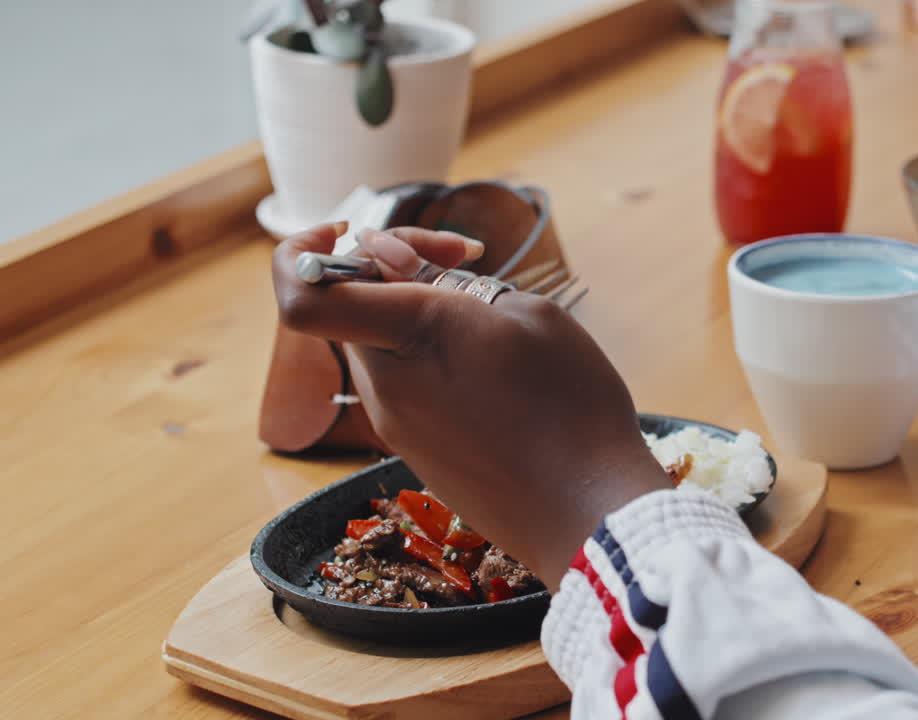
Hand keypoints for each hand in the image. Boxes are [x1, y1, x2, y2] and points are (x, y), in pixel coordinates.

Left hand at [272, 224, 669, 590]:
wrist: (591, 512)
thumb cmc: (572, 407)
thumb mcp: (528, 314)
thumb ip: (446, 282)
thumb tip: (390, 262)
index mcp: (411, 335)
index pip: (303, 293)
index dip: (304, 252)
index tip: (350, 231)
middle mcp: (386, 386)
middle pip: (349, 307)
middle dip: (393, 269)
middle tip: (465, 260)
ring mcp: (398, 426)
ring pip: (379, 345)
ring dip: (417, 313)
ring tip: (492, 316)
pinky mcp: (418, 452)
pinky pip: (404, 385)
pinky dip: (430, 357)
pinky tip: (491, 365)